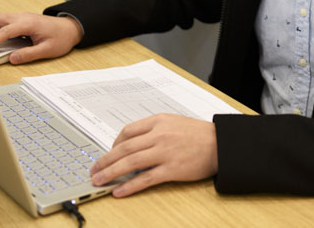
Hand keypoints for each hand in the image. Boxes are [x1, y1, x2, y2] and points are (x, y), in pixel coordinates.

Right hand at [0, 12, 82, 64]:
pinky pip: (2, 22)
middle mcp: (22, 17)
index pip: (4, 31)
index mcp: (28, 23)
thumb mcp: (48, 49)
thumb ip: (29, 54)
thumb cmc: (61, 37)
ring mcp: (21, 17)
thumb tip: (12, 59)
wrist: (71, 28)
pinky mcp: (21, 20)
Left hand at [90, 114, 217, 196]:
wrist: (220, 144)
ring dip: (110, 173)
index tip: (108, 153)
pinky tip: (119, 191)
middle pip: (124, 148)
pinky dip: (129, 186)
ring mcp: (165, 152)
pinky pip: (145, 179)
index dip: (113, 144)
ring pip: (130, 163)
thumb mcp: (174, 123)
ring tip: (98, 181)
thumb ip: (154, 131)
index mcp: (158, 121)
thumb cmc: (199, 134)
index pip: (128, 131)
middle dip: (105, 160)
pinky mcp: (172, 169)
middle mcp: (159, 135)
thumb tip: (133, 145)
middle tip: (93, 170)